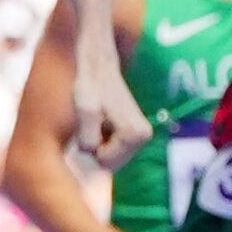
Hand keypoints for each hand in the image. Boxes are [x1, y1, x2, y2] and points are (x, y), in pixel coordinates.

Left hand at [74, 49, 150, 171]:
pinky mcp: (137, 133)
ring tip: (96, 120)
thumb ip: (89, 140)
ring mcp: (142, 135)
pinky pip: (114, 150)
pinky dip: (103, 140)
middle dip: (96, 147)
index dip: (90, 147)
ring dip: (98, 143)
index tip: (90, 123)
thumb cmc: (91, 86)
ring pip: (112, 158)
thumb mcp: (86, 112)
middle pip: (111, 163)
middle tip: (92, 121)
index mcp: (135, 134)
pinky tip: (102, 121)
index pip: (105, 162)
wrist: (100, 67)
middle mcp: (144, 136)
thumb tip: (90, 160)